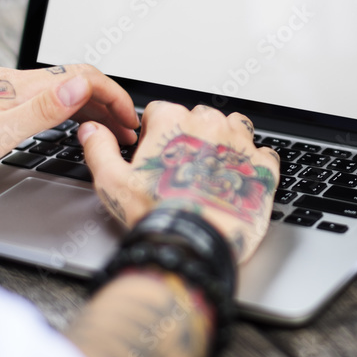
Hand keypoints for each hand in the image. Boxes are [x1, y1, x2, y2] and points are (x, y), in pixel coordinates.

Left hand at [0, 64, 137, 185]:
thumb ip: (44, 108)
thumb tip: (81, 84)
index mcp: (19, 86)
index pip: (83, 76)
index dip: (114, 95)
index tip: (129, 118)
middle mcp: (14, 82)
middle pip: (76, 81)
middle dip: (108, 102)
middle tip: (127, 130)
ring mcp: (5, 91)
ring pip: (62, 90)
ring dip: (91, 107)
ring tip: (108, 130)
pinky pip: (46, 99)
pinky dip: (70, 110)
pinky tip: (71, 126)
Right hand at [79, 103, 279, 263]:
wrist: (194, 245)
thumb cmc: (156, 215)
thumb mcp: (112, 182)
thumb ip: (100, 148)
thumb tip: (92, 130)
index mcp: (173, 121)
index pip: (161, 111)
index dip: (154, 135)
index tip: (156, 155)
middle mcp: (210, 123)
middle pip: (199, 118)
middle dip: (190, 137)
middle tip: (182, 170)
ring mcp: (240, 142)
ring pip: (234, 128)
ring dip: (224, 142)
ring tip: (212, 170)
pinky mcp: (264, 165)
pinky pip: (262, 152)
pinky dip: (252, 162)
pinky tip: (238, 180)